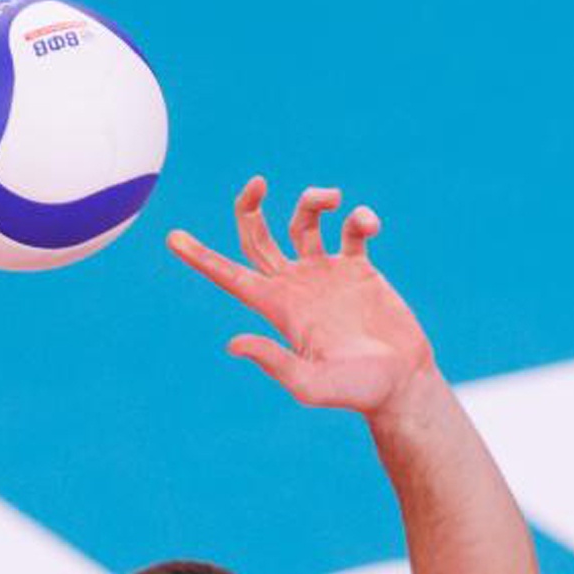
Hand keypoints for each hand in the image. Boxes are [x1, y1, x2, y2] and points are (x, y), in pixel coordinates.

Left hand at [167, 177, 437, 417]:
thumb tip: (234, 343)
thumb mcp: (311, 384)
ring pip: (305, 223)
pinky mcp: (359, 269)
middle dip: (250, 207)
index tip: (172, 237)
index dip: (200, 257)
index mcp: (277, 308)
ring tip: (332, 198)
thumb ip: (275, 362)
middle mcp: (296, 285)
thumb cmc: (355, 391)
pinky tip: (369, 225)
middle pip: (258, 237)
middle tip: (257, 182)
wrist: (401, 383)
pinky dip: (359, 219)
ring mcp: (327, 274)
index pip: (230, 276)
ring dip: (313, 202)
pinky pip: (352, 231)